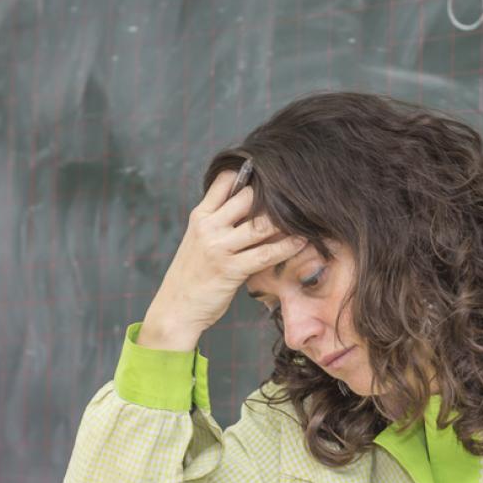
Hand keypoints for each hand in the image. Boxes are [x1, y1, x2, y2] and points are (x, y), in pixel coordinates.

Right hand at [139, 170, 305, 350]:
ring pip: (260, 225)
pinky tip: (302, 242)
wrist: (175, 308)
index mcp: (200, 216)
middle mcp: (208, 227)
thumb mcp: (199, 240)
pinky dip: (287, 247)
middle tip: (298, 197)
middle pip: (247, 197)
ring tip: (306, 218)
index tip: (271, 174)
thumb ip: (220, 222)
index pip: (224, 181)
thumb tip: (252, 205)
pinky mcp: (231, 269)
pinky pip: (266, 254)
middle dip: (273, 196)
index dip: (249, 174)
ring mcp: (219, 247)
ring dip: (286, 221)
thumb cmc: (192, 275)